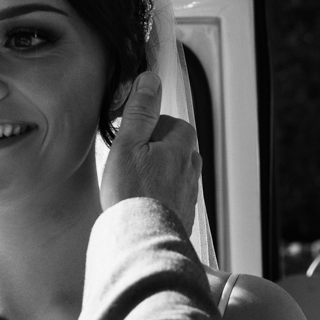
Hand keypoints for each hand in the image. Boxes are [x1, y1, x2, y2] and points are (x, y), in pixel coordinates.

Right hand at [100, 71, 201, 229]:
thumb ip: (140, 111)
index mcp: (181, 146)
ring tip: (135, 184)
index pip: (171, 123)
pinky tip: (142, 203)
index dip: (148, 129)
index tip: (130, 139)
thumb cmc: (132, 192)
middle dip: (156, 150)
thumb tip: (151, 80)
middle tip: (130, 162)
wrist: (142, 239)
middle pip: (176, 147)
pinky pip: (174, 196)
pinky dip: (160, 195)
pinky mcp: (184, 214)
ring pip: (176, 172)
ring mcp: (190, 193)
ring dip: (159, 173)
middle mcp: (191, 168)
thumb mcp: (128, 144)